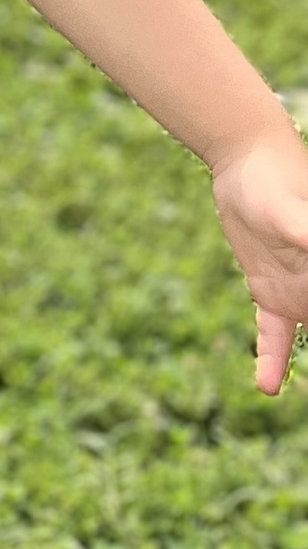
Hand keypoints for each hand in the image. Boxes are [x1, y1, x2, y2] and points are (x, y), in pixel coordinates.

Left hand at [211, 122, 307, 393]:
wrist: (247, 159)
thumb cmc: (276, 179)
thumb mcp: (291, 214)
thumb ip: (304, 236)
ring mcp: (300, 290)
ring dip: (306, 360)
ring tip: (280, 389)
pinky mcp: (271, 291)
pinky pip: (276, 332)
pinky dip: (272, 358)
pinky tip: (266, 386)